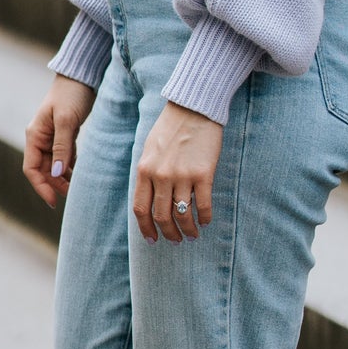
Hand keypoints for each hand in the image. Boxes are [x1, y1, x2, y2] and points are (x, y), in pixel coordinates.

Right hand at [23, 75, 96, 208]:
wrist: (82, 76)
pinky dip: (71, 167)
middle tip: (72, 196)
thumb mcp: (66, 121)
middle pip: (43, 170)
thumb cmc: (71, 95)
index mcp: (34, 135)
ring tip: (78, 188)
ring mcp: (52, 137)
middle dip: (55, 184)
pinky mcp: (64, 135)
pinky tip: (81, 174)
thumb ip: (61, 147)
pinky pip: (65, 157)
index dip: (41, 186)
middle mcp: (40, 138)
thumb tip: (57, 173)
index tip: (54, 202)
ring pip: (54, 165)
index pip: (31, 168)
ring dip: (63, 178)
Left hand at [134, 101, 223, 243]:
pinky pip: (203, 204)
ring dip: (188, 230)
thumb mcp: (150, 150)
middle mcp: (161, 176)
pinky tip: (206, 221)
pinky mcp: (203, 173)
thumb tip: (150, 200)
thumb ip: (148, 174)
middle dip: (169, 233)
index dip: (147, 228)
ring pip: (182, 214)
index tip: (153, 239)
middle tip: (176, 240)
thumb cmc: (171, 128)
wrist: (194, 108)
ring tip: (193, 235)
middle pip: (162, 216)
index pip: (141, 209)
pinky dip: (205, 217)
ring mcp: (182, 176)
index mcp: (145, 171)